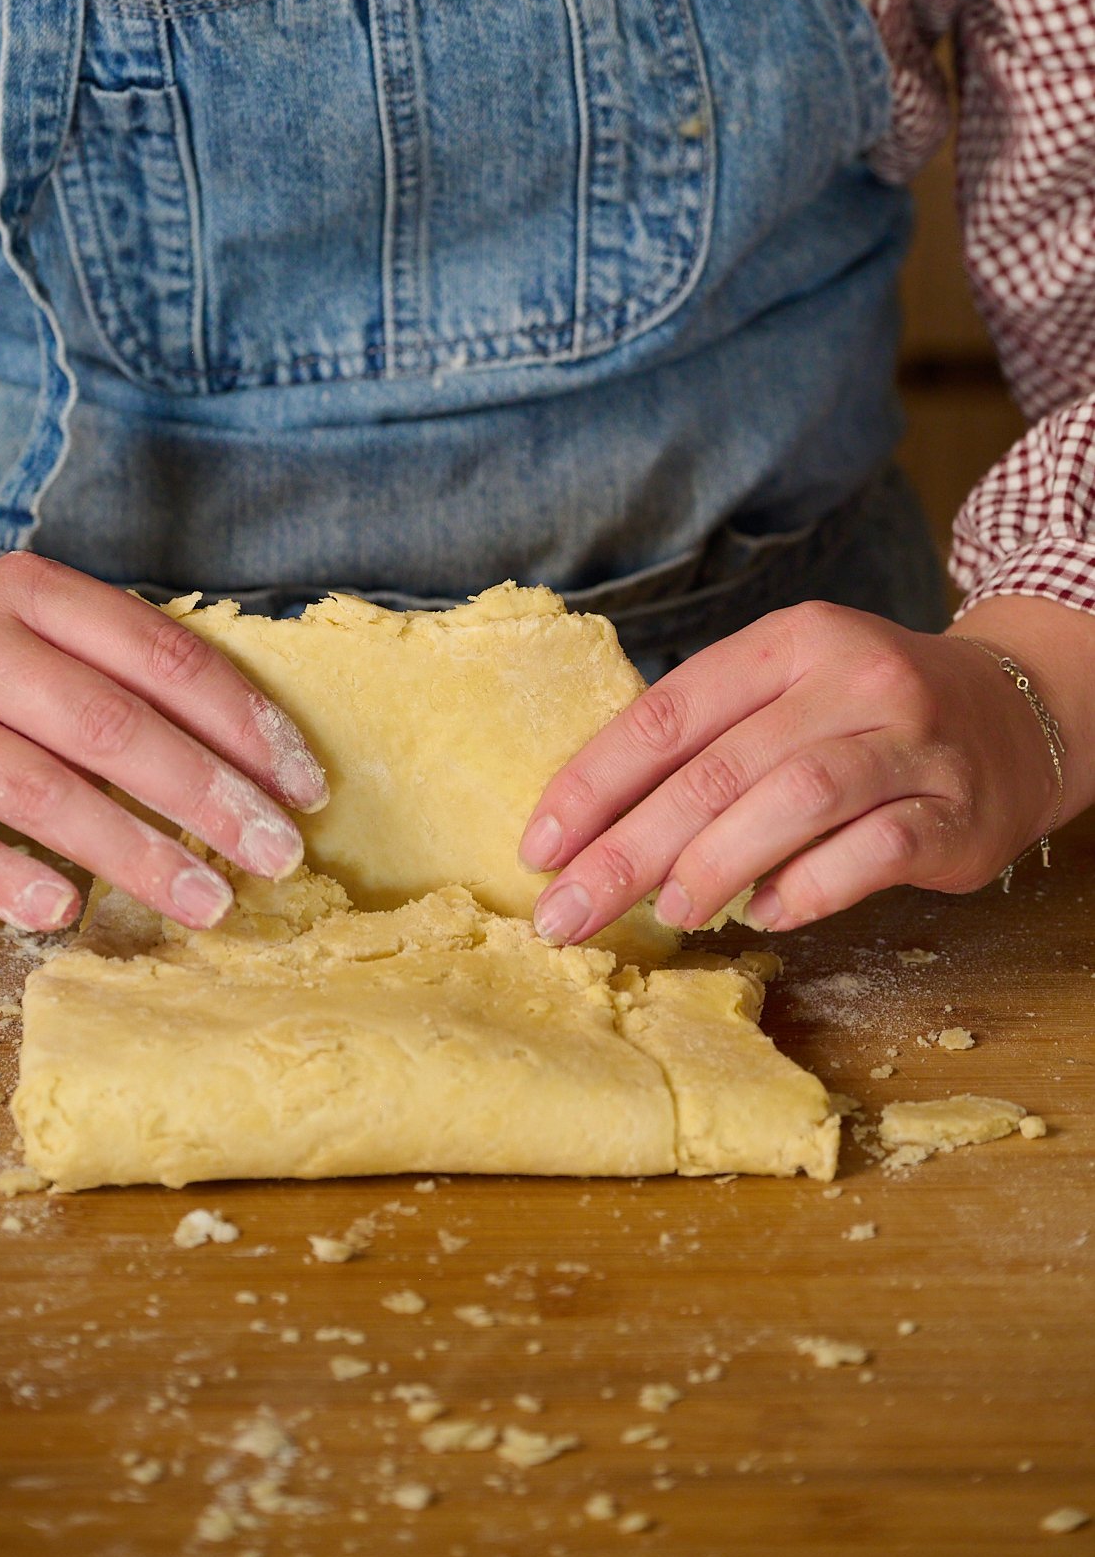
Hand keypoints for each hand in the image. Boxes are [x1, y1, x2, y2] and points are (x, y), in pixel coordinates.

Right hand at [0, 556, 325, 932]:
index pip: (160, 655)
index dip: (244, 723)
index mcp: (31, 591)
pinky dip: (12, 881)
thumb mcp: (47, 640)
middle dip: (209, 797)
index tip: (304, 786)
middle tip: (278, 854)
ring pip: (45, 794)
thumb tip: (267, 761)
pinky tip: (68, 911)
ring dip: (139, 856)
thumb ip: (134, 674)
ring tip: (211, 903)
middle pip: (112, 726)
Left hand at [520, 599, 1070, 940]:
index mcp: (789, 641)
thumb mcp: (787, 690)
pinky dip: (809, 888)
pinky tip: (765, 915)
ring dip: (715, 865)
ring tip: (667, 914)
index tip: (539, 847)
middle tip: (568, 913)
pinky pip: (872, 853)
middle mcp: (852, 679)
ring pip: (795, 801)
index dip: (595, 784)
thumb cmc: (867, 713)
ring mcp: (909, 743)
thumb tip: (593, 824)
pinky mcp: (954, 809)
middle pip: (719, 768)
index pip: (668, 712)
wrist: (1017, 711)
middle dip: (629, 848)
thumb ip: (708, 739)